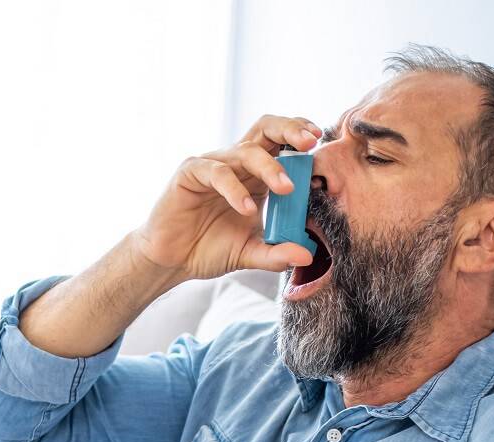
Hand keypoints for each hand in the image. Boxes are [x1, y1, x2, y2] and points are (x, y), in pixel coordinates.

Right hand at [135, 115, 321, 280]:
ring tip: (286, 189)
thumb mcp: (251, 253)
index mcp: (255, 175)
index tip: (322, 141)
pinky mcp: (190, 174)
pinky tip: (246, 210)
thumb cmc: (210, 248)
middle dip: (290, 129)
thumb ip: (277, 253)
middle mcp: (236, 164)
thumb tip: (306, 255)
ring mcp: (213, 165)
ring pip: (245, 150)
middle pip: (265, 128)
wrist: (172, 260)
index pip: (281, 142)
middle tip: (310, 142)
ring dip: (270, 167)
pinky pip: (217, 172)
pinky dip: (235, 189)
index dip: (300, 135)